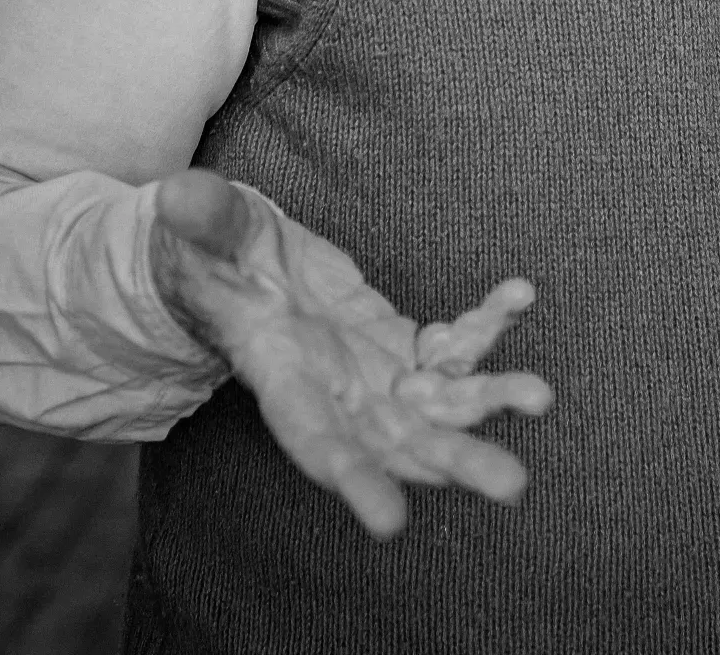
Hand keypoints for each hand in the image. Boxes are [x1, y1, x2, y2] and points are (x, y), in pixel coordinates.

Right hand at [149, 168, 551, 537]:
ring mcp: (371, 372)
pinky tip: (518, 296)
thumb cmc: (211, 251)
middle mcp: (334, 390)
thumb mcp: (202, 230)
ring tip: (540, 396)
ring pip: (438, 405)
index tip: (391, 522)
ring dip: (488, 401)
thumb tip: (179, 195)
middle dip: (455, 462)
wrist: (239, 264)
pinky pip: (451, 346)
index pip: (314, 439)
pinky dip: (486, 328)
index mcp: (280, 374)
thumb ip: (201, 216)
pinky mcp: (397, 344)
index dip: (351, 479)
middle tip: (513, 485)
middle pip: (398, 442)